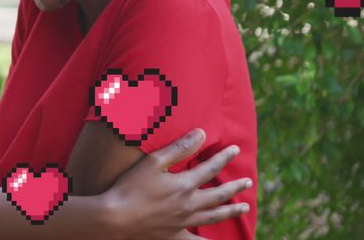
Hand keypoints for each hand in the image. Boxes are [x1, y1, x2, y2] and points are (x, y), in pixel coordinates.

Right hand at [105, 128, 252, 239]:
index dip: (224, 157)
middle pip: (218, 194)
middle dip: (234, 186)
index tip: (236, 149)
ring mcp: (183, 222)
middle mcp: (189, 205)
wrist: (116, 217)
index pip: (211, 168)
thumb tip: (202, 133)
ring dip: (230, 210)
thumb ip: (179, 148)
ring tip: (244, 208)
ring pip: (213, 216)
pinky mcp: (173, 236)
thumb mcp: (154, 161)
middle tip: (248, 181)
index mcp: (184, 185)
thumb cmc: (131, 186)